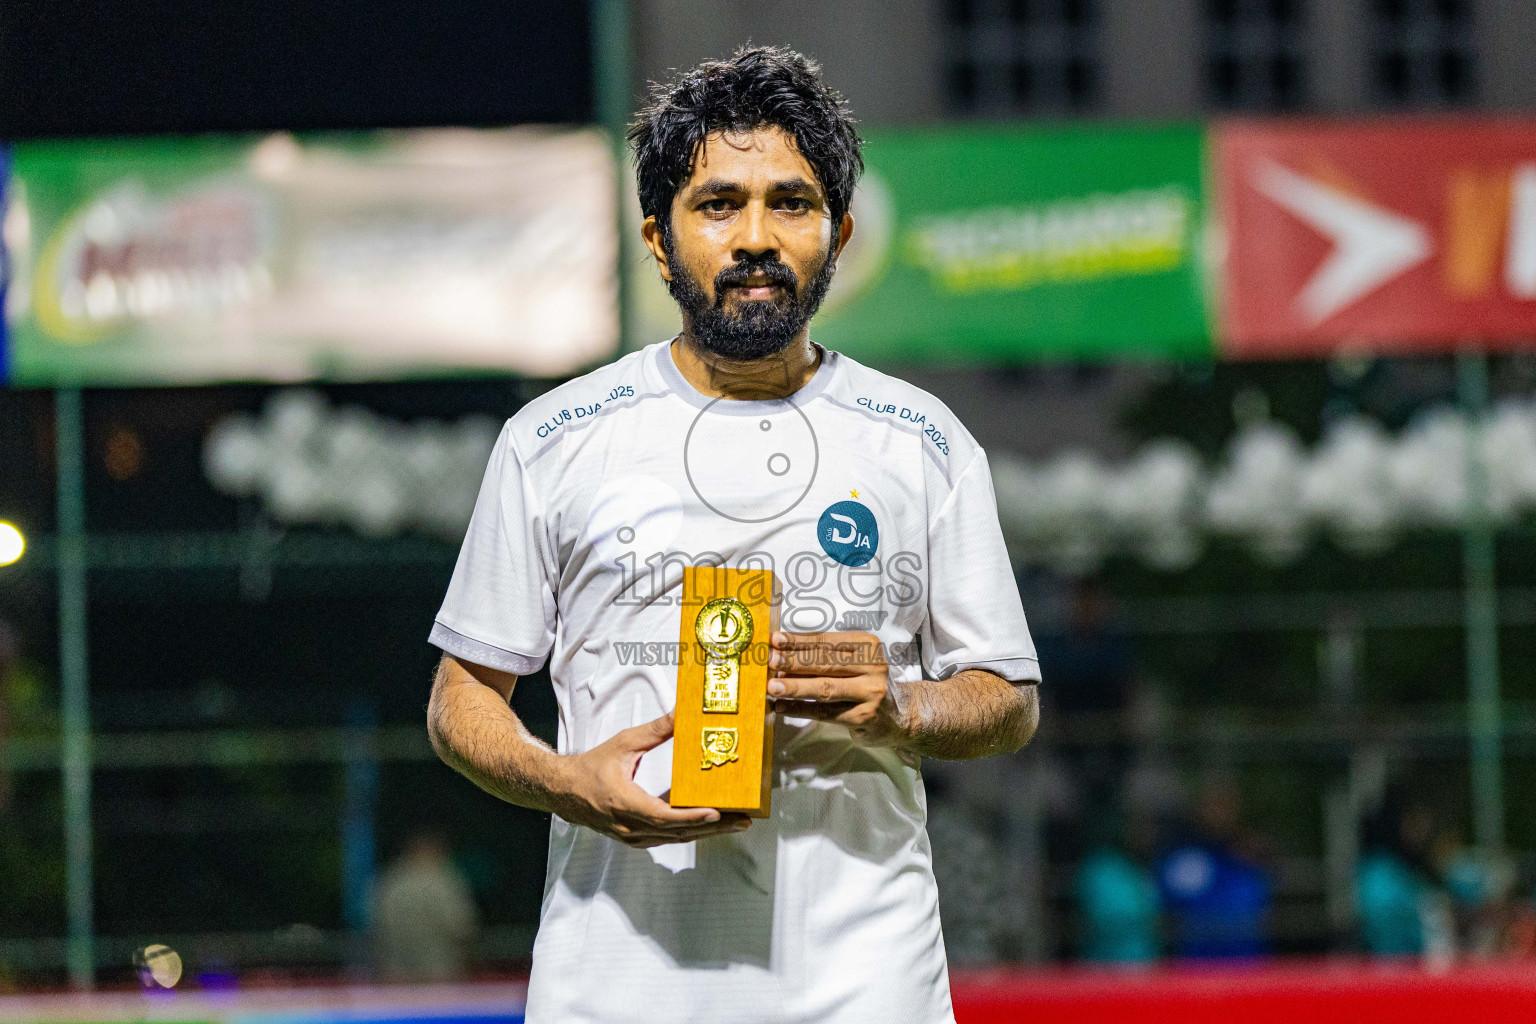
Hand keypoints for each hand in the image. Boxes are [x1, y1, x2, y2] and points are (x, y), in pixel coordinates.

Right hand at [557, 712, 752, 847]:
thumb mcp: (624, 743)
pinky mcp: (635, 839)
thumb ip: (656, 730)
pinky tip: (708, 825)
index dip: (690, 817)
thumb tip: (682, 713)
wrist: (564, 791)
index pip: (663, 816)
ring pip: (675, 839)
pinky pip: (667, 839)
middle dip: (713, 828)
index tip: (714, 813)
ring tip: (734, 823)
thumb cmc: (591, 768)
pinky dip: (689, 832)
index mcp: (624, 802)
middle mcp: (629, 826)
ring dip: (705, 832)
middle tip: (741, 821)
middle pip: (677, 832)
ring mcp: (632, 836)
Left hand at [768, 631, 909, 746]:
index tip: (776, 640)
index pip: (828, 641)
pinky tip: (782, 707)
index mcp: (867, 645)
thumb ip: (823, 658)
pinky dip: (802, 710)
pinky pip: (826, 713)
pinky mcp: (864, 717)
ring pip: (826, 689)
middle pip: (826, 663)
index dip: (800, 640)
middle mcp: (873, 667)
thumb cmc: (865, 682)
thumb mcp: (852, 662)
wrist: (897, 715)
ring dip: (796, 687)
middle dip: (795, 662)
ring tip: (773, 686)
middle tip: (770, 661)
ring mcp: (871, 693)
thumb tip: (782, 658)